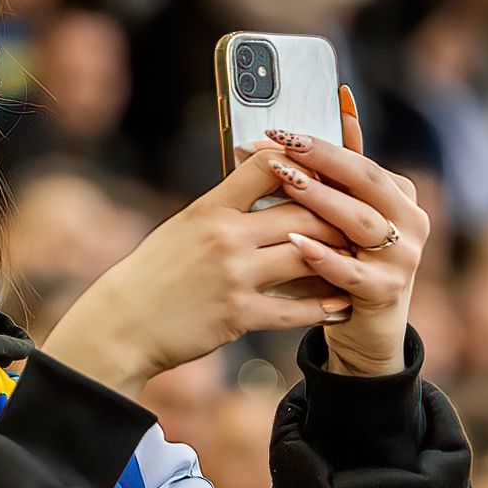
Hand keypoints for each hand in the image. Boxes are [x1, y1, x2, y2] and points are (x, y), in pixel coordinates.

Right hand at [40, 147, 354, 399]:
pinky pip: (295, 310)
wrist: (122, 323)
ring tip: (362, 258)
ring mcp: (235, 276)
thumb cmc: (154, 273)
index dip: (304, 163)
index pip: (268, 164)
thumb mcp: (183, 227)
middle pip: (301, 211)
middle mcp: (226, 237)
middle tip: (364, 216)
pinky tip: (341, 304)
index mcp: (211, 208)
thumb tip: (261, 182)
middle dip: (338, 213)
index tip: (330, 170)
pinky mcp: (239, 315)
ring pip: (306, 255)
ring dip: (340, 257)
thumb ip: (224, 207)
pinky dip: (323, 307)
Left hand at [261, 86, 430, 377]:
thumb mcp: (340, 215)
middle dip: (323, 161)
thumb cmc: (344, 262)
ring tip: (287, 184)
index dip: (319, 145)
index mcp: (399, 195)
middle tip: (283, 146)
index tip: (279, 132)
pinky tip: (298, 244)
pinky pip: (355, 272)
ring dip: (323, 202)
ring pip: (362, 223)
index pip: (359, 161)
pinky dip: (326, 258)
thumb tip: (320, 114)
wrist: (362, 328)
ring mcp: (404, 258)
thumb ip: (333, 171)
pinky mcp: (388, 292)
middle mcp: (410, 221)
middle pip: (366, 182)